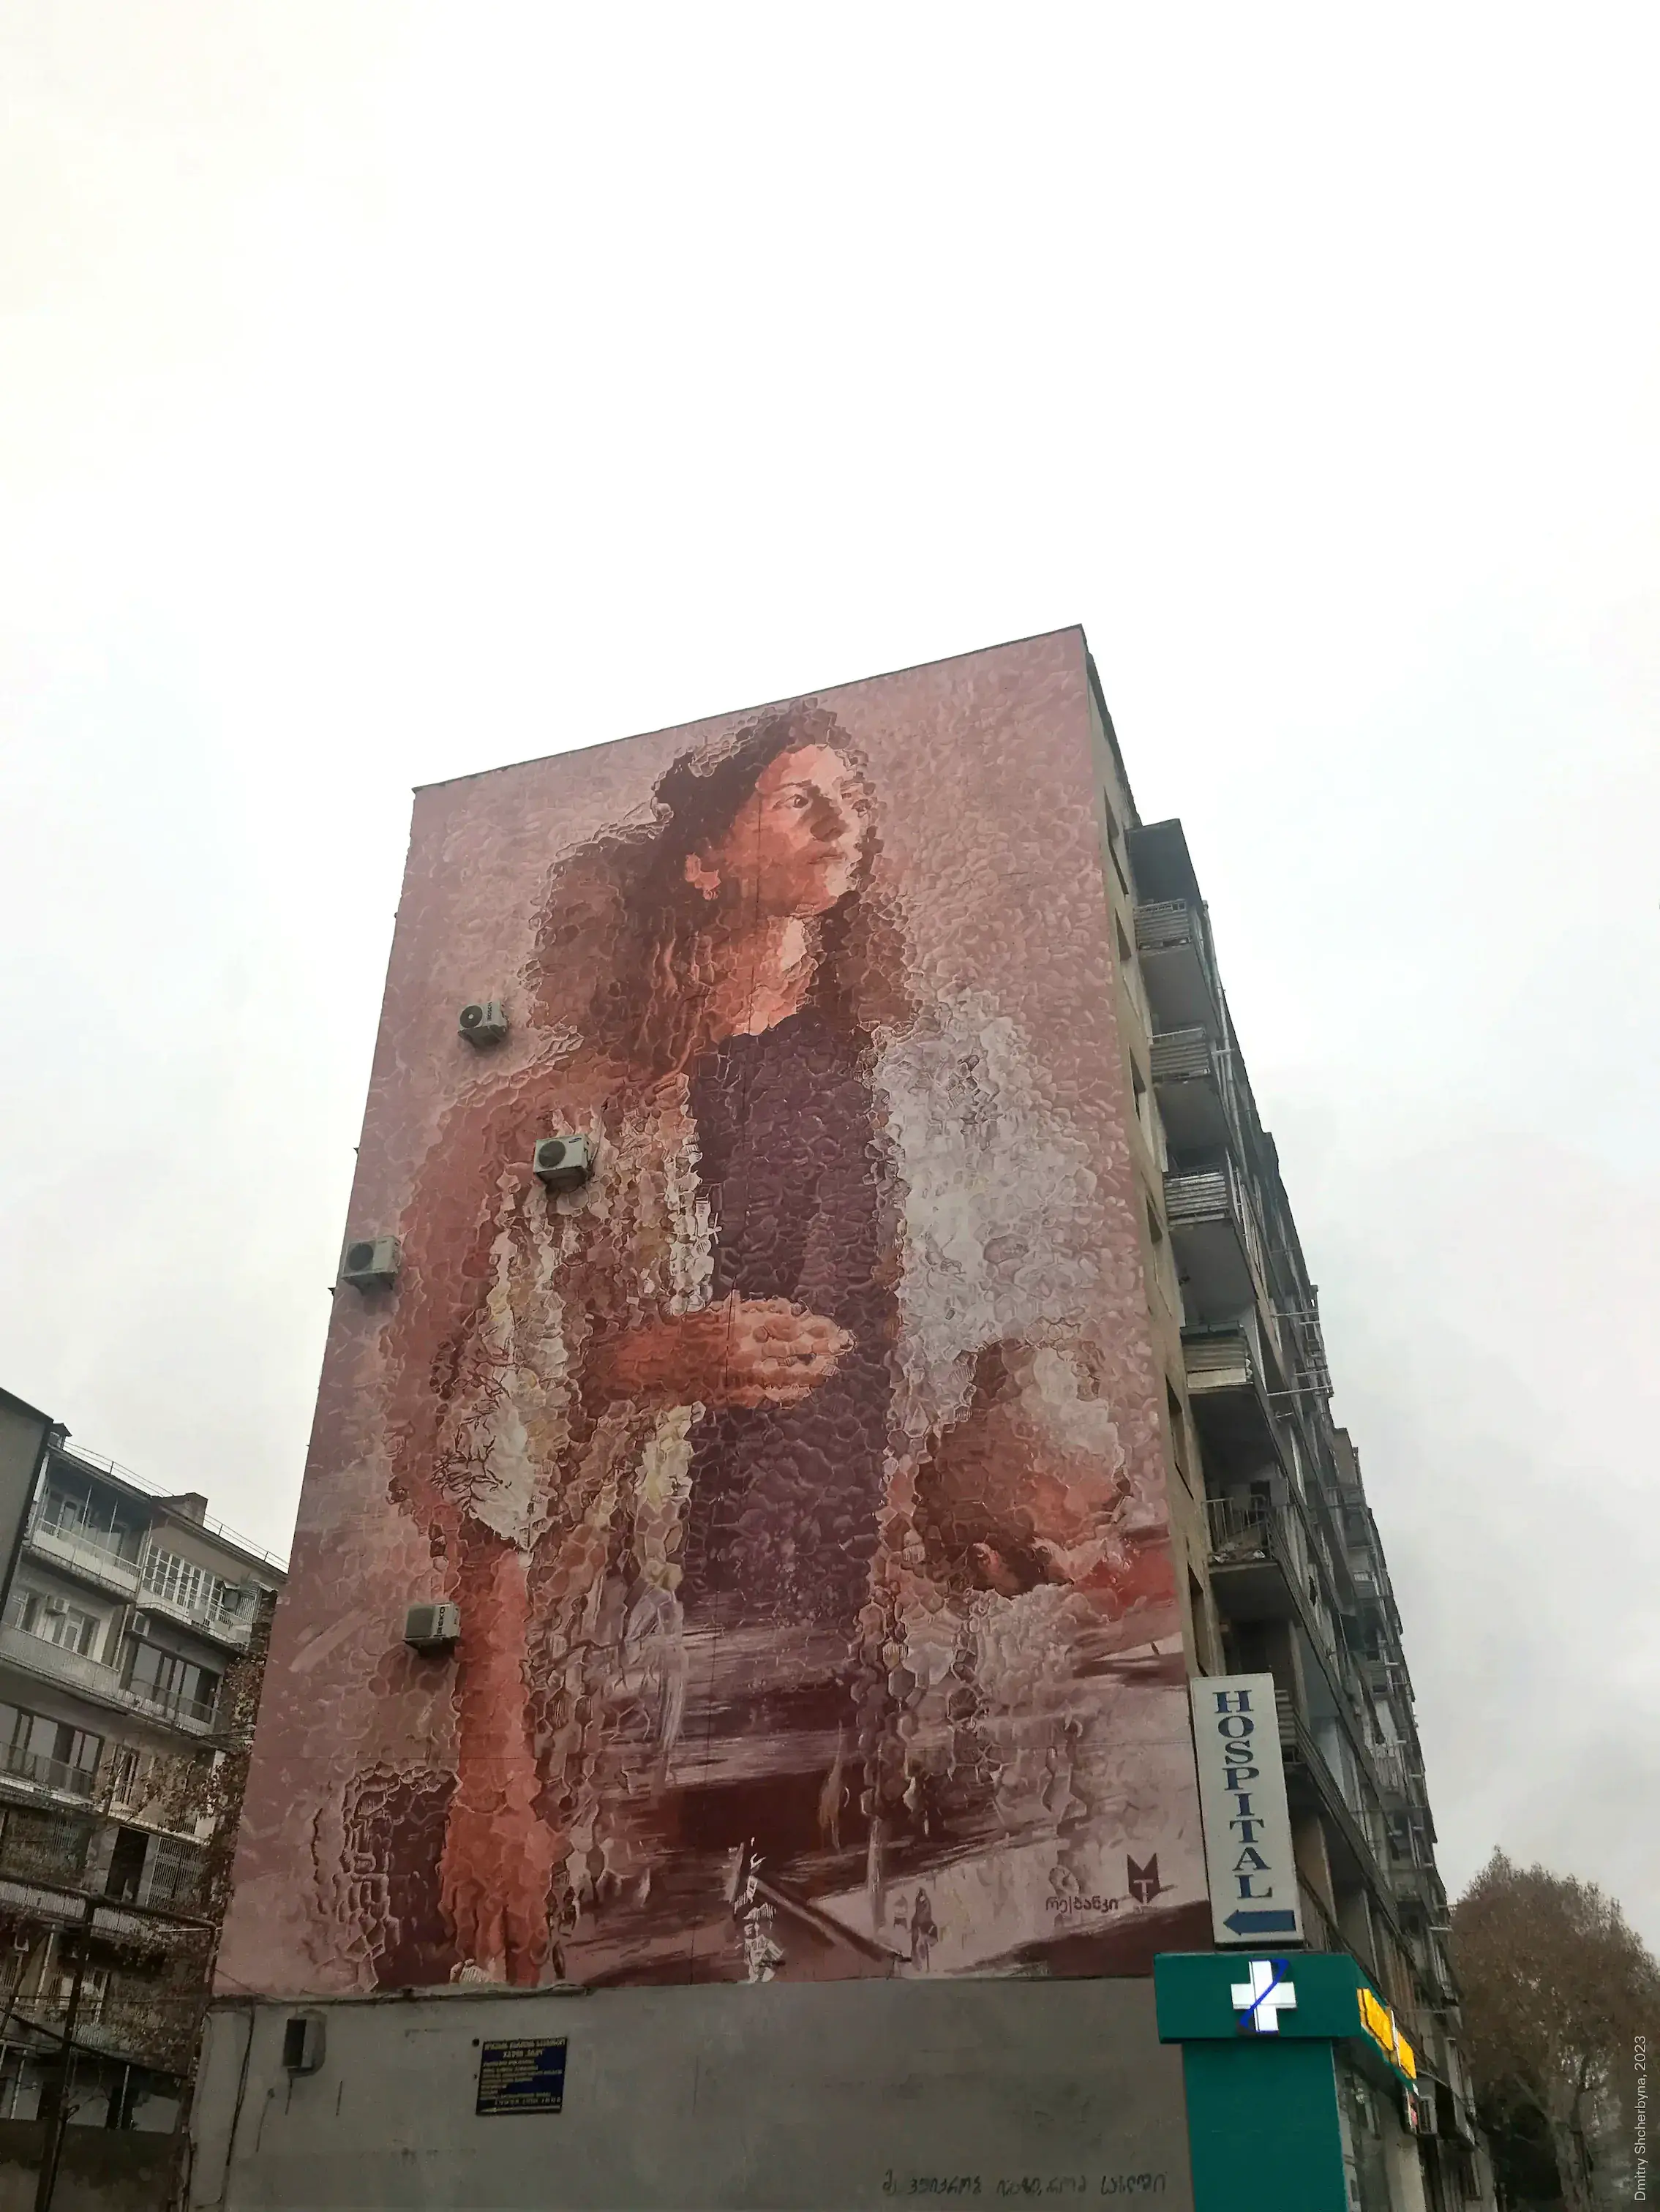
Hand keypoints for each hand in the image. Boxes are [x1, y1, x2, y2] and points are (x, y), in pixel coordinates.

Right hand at [441, 1789, 559, 1986]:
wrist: (491, 1785)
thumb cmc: (527, 1811)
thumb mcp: (548, 1846)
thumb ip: (541, 1877)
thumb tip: (538, 1897)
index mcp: (525, 1892)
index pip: (527, 1940)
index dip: (528, 1965)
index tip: (528, 1984)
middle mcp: (495, 1897)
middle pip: (495, 1945)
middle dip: (499, 1970)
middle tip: (499, 1987)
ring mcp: (470, 1887)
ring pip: (469, 1932)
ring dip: (474, 1953)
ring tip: (476, 1970)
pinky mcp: (451, 1874)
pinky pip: (450, 1909)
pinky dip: (453, 1926)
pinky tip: (455, 1935)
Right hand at [591, 1296, 849, 1407]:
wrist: (645, 1360)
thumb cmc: (677, 1332)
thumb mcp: (714, 1313)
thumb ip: (747, 1313)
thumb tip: (788, 1312)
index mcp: (736, 1319)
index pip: (785, 1320)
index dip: (810, 1323)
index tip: (829, 1324)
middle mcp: (740, 1344)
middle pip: (791, 1344)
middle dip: (820, 1345)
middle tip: (844, 1344)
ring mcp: (736, 1372)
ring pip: (785, 1372)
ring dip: (810, 1370)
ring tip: (831, 1367)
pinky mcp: (730, 1393)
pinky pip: (766, 1395)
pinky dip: (788, 1393)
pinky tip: (803, 1391)